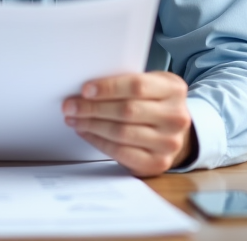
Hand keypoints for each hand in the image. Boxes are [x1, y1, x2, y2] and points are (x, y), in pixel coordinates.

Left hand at [62, 71, 194, 176]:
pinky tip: (86, 132)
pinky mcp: (157, 162)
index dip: (108, 88)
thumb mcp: (151, 85)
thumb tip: (87, 88)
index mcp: (174, 89)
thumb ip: (127, 83)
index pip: (137, 86)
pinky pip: (121, 152)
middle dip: (93, 108)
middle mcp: (176, 117)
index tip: (85, 90)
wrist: (174, 132)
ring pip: (121, 133)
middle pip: (127, 110)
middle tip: (70, 106)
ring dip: (92, 125)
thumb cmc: (154, 103)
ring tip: (74, 119)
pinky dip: (98, 141)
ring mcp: (169, 142)